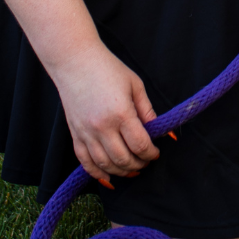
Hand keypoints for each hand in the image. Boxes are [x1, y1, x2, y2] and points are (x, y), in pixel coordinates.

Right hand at [52, 43, 159, 185]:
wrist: (76, 63)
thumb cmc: (109, 70)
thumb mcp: (135, 86)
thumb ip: (148, 111)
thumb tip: (164, 132)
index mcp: (121, 113)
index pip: (140, 144)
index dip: (151, 153)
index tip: (156, 152)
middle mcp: (102, 127)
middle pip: (123, 159)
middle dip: (139, 164)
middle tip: (147, 161)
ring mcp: (85, 133)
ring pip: (105, 164)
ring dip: (121, 171)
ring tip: (132, 169)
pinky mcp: (74, 135)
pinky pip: (85, 162)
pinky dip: (97, 173)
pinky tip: (108, 176)